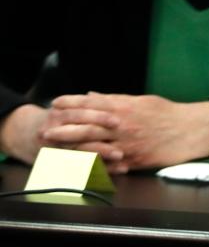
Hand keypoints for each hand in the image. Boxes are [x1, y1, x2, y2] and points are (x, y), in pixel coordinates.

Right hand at [0, 103, 122, 165]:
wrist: (22, 133)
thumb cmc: (53, 118)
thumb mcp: (65, 106)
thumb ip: (85, 104)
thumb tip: (107, 99)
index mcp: (59, 114)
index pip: (80, 114)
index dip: (99, 117)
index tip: (118, 121)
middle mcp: (54, 132)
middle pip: (80, 137)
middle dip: (102, 142)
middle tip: (122, 146)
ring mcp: (52, 150)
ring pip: (79, 156)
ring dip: (102, 159)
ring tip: (121, 160)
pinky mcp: (52, 164)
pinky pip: (76, 169)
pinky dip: (96, 171)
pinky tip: (111, 172)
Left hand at [47, 93, 208, 171]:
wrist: (189, 131)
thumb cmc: (167, 114)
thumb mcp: (142, 100)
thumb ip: (116, 99)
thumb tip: (93, 95)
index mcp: (126, 108)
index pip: (92, 104)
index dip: (72, 103)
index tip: (56, 102)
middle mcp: (123, 127)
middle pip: (88, 127)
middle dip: (64, 129)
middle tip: (47, 131)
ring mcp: (126, 145)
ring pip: (94, 148)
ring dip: (72, 150)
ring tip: (56, 151)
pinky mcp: (132, 161)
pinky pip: (108, 165)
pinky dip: (92, 166)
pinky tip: (78, 167)